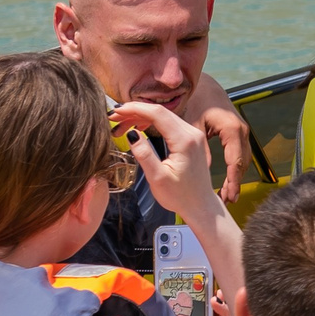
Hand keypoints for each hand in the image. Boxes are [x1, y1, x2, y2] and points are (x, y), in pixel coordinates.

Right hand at [112, 99, 220, 223]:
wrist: (201, 205)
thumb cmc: (180, 196)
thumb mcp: (157, 178)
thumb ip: (144, 154)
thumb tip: (131, 133)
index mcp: (184, 141)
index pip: (157, 114)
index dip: (134, 109)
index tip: (115, 112)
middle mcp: (191, 133)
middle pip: (160, 111)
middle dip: (134, 111)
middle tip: (113, 119)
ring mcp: (193, 134)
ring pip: (163, 116)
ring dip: (141, 117)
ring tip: (122, 126)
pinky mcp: (191, 138)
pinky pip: (169, 122)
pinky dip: (152, 122)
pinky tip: (139, 128)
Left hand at [180, 74, 251, 201]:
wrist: (206, 85)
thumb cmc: (196, 101)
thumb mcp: (192, 124)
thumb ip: (198, 146)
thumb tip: (201, 171)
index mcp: (232, 130)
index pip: (235, 162)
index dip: (232, 181)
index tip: (228, 197)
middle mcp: (242, 131)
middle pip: (242, 163)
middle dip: (235, 183)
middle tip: (227, 201)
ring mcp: (242, 131)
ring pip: (243, 160)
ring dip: (236, 178)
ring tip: (227, 196)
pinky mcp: (238, 133)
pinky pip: (240, 155)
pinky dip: (235, 169)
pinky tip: (228, 182)